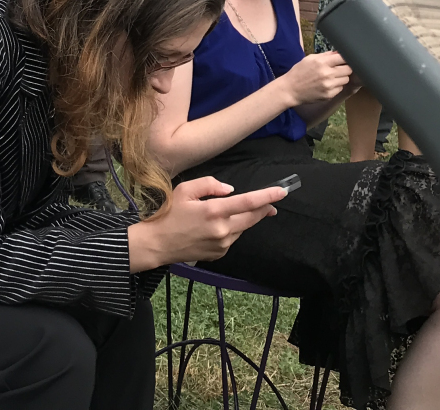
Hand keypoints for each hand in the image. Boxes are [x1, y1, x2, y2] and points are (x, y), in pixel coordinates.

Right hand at [127, 175, 283, 268]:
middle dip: (264, 209)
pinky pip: (232, 238)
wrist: (157, 244)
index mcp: (214, 211)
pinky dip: (231, 230)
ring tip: (227, 213)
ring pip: (242, 228)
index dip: (267, 196)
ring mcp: (222, 244)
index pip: (247, 202)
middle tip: (271, 204)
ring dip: (243, 219)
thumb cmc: (168, 214)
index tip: (282, 192)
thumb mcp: (184, 190)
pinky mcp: (220, 254)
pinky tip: (215, 227)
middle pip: (252, 217)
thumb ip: (209, 184)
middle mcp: (222, 230)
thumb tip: (230, 190)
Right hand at [280, 51, 352, 104]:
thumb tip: (339, 52)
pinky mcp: (329, 95)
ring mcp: (329, 85)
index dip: (345, 58)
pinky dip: (336, 86)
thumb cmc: (299, 72)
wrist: (290, 89)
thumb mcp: (309, 59)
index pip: (343, 58)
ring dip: (341, 78)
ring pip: (346, 79)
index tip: (343, 59)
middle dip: (345, 68)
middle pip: (349, 69)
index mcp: (322, 62)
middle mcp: (327, 74)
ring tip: (331, 77)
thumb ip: (325, 55)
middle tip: (338, 69)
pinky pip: (340, 88)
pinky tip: (327, 85)